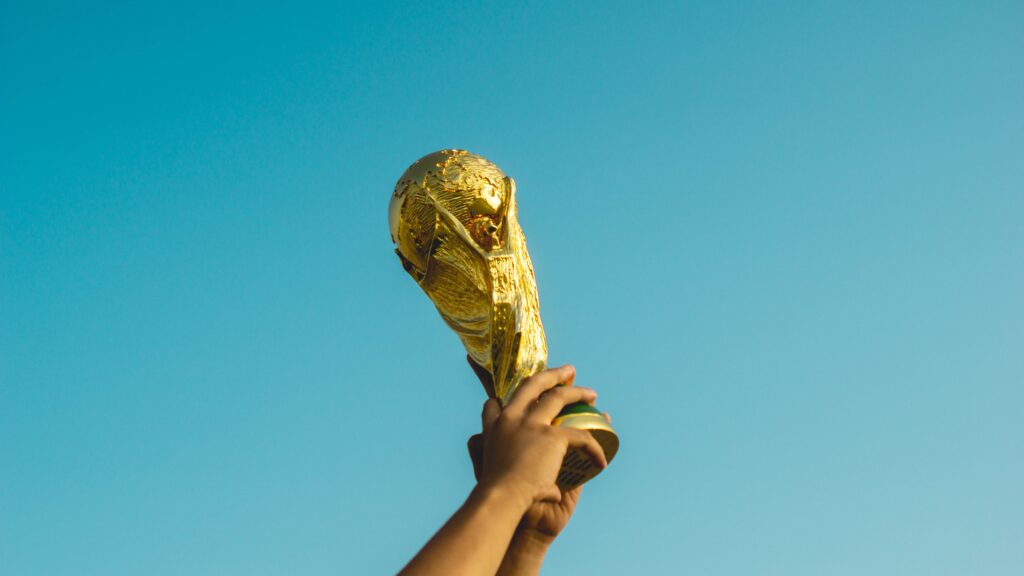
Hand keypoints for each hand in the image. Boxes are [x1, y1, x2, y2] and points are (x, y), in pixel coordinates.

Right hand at [468, 360, 606, 505]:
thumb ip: (523, 482)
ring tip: (591, 394)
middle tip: (568, 371)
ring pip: (559, 397)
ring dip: (578, 393)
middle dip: (552, 375)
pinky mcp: (551, 436)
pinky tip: (601, 460)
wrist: (501, 498)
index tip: (509, 399)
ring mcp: (531, 424)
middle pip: (532, 386)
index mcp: (493, 428)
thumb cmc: (498, 495)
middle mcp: (510, 419)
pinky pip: (581, 436)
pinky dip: (594, 449)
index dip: (502, 401)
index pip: (493, 405)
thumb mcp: (492, 476)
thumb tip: (553, 489)